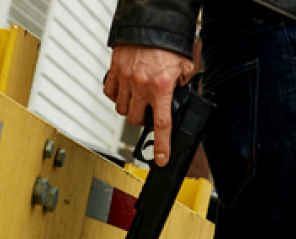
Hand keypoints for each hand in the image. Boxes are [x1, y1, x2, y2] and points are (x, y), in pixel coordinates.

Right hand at [104, 45, 194, 166]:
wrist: (150, 22)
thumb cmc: (167, 42)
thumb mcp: (185, 65)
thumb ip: (183, 82)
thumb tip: (182, 92)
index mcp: (162, 87)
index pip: (162, 124)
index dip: (162, 145)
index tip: (161, 159)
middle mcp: (142, 86)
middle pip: (136, 119)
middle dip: (141, 119)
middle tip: (148, 111)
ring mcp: (126, 80)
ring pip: (121, 109)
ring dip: (129, 108)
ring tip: (137, 98)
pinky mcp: (114, 71)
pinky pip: (110, 93)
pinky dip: (116, 96)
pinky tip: (124, 90)